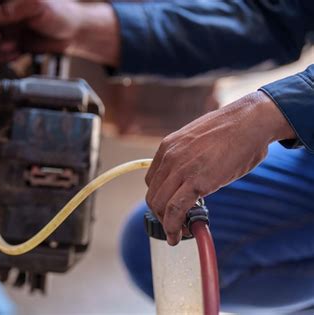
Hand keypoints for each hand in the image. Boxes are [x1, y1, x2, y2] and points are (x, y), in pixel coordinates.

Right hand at [0, 0, 118, 65]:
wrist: (73, 34)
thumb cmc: (61, 13)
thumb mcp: (35, 5)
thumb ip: (9, 9)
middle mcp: (2, 10)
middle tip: (0, 37)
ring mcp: (5, 27)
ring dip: (0, 48)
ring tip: (15, 44)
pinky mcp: (9, 43)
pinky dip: (5, 57)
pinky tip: (18, 51)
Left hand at [145, 91, 295, 245]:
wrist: (250, 121)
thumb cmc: (231, 130)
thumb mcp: (198, 140)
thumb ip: (188, 158)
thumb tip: (191, 177)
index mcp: (167, 146)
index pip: (152, 180)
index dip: (158, 199)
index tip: (168, 209)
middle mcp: (169, 157)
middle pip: (153, 195)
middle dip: (160, 215)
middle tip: (174, 226)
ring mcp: (181, 169)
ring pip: (160, 205)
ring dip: (166, 225)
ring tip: (177, 234)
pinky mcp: (196, 181)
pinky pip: (175, 209)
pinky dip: (173, 226)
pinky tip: (178, 235)